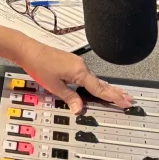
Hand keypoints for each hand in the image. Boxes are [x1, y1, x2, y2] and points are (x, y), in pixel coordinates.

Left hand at [18, 38, 133, 113]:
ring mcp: (76, 63)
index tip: (126, 102)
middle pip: (101, 83)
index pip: (100, 89)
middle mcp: (81, 66)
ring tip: (119, 94)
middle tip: (129, 99)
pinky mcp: (71, 62)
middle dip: (115, 92)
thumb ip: (69, 98)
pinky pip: (88, 75)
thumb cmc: (39, 65)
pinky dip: (96, 82)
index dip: (113, 97)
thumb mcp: (55, 86)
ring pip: (95, 79)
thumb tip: (79, 109)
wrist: (28, 50)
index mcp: (80, 72)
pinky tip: (98, 85)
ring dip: (106, 87)